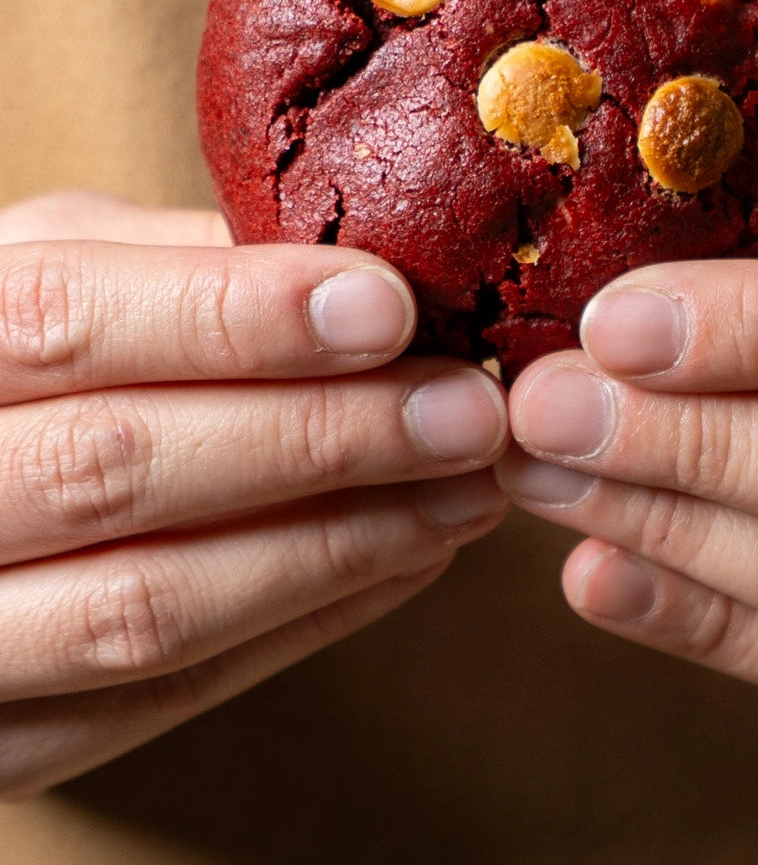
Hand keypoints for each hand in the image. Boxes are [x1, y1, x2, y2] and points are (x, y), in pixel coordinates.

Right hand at [0, 193, 508, 794]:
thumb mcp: (43, 265)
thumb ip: (169, 262)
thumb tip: (348, 270)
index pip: (67, 323)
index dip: (235, 316)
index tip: (387, 305)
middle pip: (118, 470)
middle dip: (318, 436)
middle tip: (466, 409)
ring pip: (148, 605)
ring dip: (336, 545)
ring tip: (462, 488)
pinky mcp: (2, 740)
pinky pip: (158, 701)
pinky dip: (301, 626)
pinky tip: (402, 561)